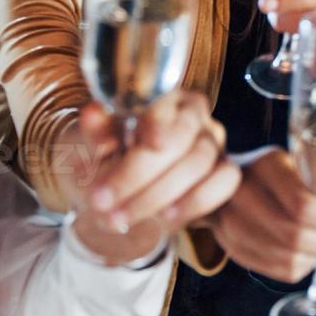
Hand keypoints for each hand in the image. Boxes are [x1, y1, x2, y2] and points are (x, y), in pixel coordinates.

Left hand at [72, 91, 240, 264]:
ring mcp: (213, 145)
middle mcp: (195, 117)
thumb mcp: (92, 144)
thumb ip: (95, 130)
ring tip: (121, 216)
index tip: (148, 143)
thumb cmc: (108, 158)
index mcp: (163, 99)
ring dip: (157, 196)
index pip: (165, 108)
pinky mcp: (224, 174)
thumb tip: (92, 112)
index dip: (158, 125)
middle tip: (102, 201)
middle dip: (138, 174)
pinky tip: (167, 216)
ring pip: (199, 165)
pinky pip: (223, 184)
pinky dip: (196, 202)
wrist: (120, 193)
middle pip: (180, 140)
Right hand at [206, 147, 315, 281]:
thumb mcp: (301, 164)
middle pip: (297, 235)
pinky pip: (280, 270)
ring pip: (289, 258)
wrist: (224, 183)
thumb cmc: (273, 173)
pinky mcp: (235, 251)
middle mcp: (243, 197)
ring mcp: (233, 228)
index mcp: (264, 167)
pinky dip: (306, 266)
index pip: (303, 205)